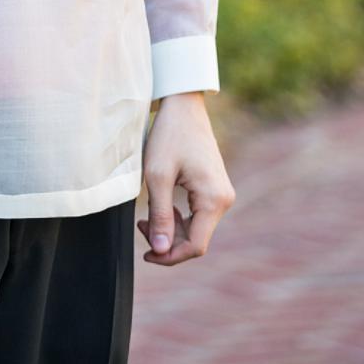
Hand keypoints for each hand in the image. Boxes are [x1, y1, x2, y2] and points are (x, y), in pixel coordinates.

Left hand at [141, 91, 234, 264]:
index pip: (196, 246)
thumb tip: (160, 251)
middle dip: (167, 241)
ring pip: (197, 229)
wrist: (183, 107)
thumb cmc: (168, 137)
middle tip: (139, 225)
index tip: (145, 254)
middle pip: (197, 240)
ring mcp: (222, 195)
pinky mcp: (215, 190)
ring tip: (145, 217)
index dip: (170, 256)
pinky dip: (178, 219)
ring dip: (171, 229)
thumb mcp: (156, 176)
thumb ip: (159, 215)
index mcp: (214, 200)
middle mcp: (224, 201)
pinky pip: (198, 216)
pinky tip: (161, 208)